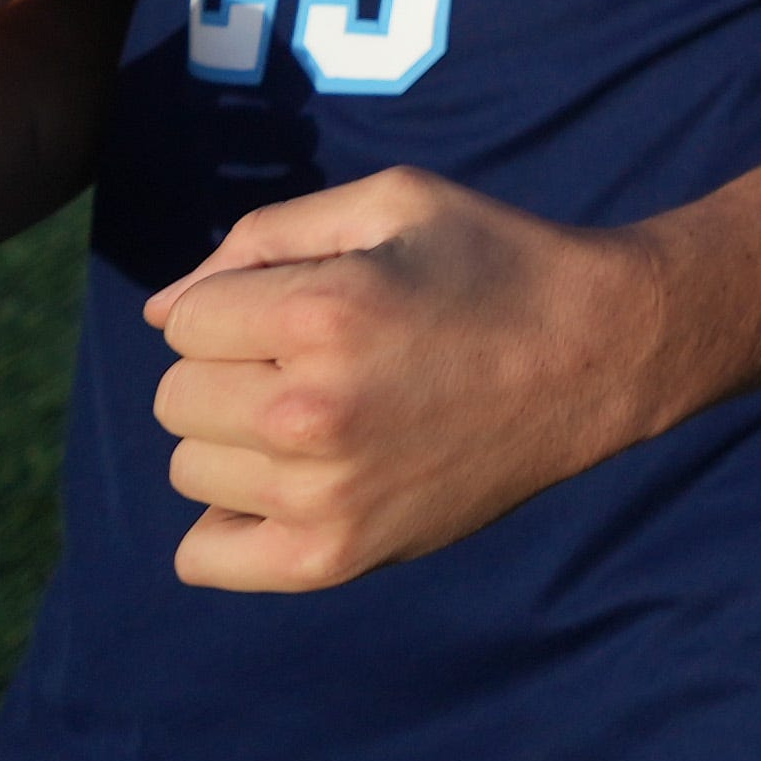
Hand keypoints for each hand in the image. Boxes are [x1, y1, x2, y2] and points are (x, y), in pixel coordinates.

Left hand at [147, 169, 676, 591]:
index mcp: (318, 313)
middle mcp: (309, 411)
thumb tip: (162, 312)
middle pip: (176, 398)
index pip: (185, 322)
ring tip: (319, 419)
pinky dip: (228, 524)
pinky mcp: (338, 556)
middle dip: (232, 370)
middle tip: (315, 362)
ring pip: (191, 469)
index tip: (308, 305)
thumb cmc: (491, 262)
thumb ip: (262, 237)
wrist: (597, 356)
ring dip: (237, 440)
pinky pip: (206, 556)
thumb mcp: (390, 203)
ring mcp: (323, 495)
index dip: (242, 304)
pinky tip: (288, 484)